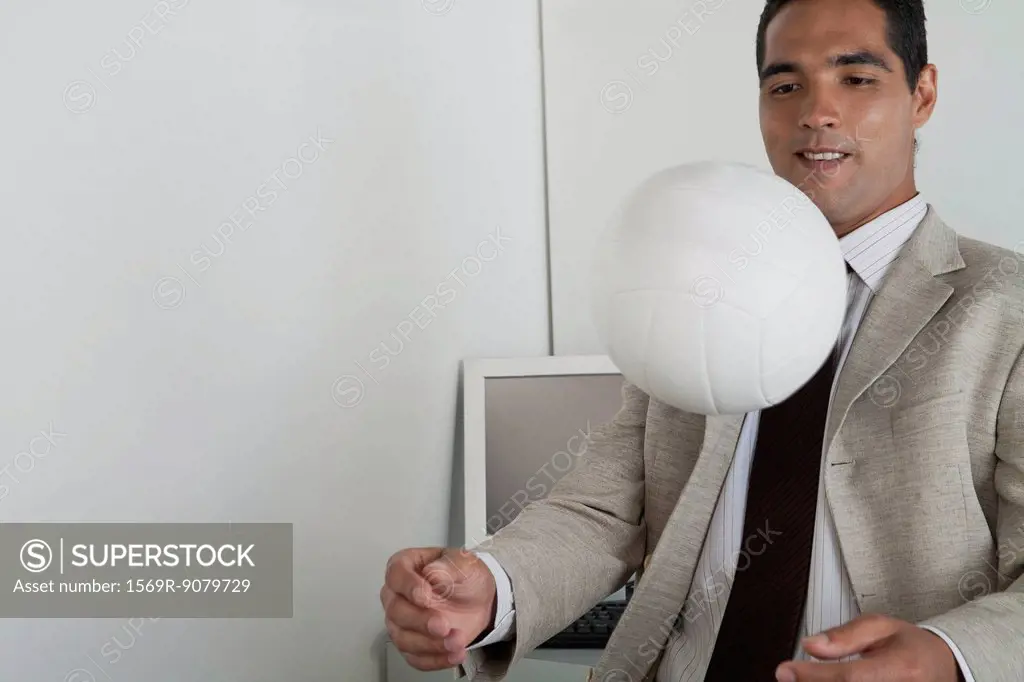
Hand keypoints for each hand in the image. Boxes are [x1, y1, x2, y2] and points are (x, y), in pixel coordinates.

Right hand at [380, 547, 497, 670]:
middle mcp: (398, 594)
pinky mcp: (412, 643)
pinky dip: (435, 659)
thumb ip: (448, 566)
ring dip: (430, 644)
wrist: (480, 601)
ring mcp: (402, 621)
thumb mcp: (464, 564)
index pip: (396, 575)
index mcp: (406, 566)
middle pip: (396, 610)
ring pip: (403, 637)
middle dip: (420, 621)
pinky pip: (415, 657)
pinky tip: (453, 653)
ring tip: (456, 641)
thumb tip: (432, 572)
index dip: (408, 587)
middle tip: (443, 625)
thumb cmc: (466, 577)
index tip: (425, 596)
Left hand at [774, 613, 960, 681]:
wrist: (947, 669)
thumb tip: (810, 645)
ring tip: (810, 678)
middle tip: (793, 676)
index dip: (813, 676)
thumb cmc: (913, 648)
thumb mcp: (882, 627)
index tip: (785, 671)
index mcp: (903, 668)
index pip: (850, 677)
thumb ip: (844, 636)